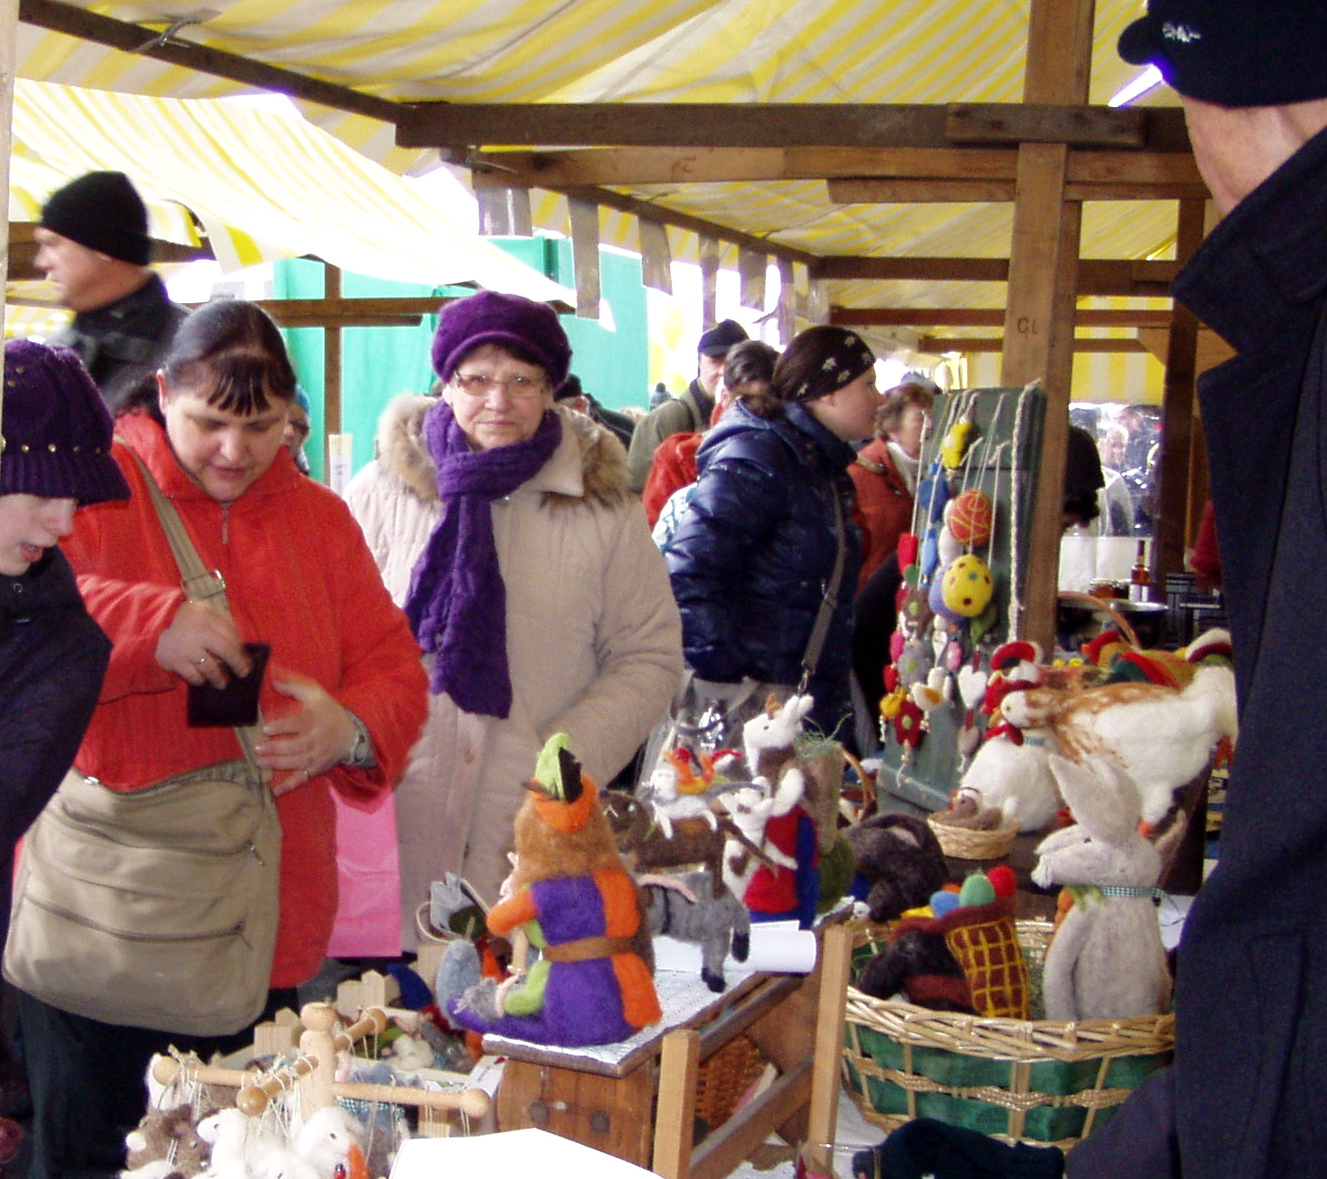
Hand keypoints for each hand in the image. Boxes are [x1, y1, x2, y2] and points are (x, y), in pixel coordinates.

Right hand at [156, 600, 250, 687]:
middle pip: (223, 653)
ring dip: (217, 677)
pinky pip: (192, 675)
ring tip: (221, 682)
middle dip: (235, 665)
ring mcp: (184, 649)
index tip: (247, 667)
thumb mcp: (211, 618)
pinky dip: (199, 679)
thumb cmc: (194, 623)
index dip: (239, 657)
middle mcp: (196, 635)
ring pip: (208, 668)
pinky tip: (202, 679)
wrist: (160, 623)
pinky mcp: (173, 660)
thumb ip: (227, 630)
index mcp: (207, 622)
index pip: (229, 642)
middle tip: (241, 675)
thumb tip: (243, 652)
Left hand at [253, 668, 355, 795]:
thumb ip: (294, 686)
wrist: (352, 734)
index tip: (266, 729)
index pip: (299, 723)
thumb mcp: (316, 694)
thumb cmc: (329, 712)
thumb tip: (273, 680)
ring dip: (277, 764)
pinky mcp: (318, 769)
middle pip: (296, 746)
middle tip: (257, 749)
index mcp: (316, 719)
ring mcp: (318, 756)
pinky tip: (275, 791)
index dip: (283, 727)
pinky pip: (303, 778)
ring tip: (260, 762)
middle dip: (275, 748)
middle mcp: (318, 739)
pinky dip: (289, 786)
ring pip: (297, 762)